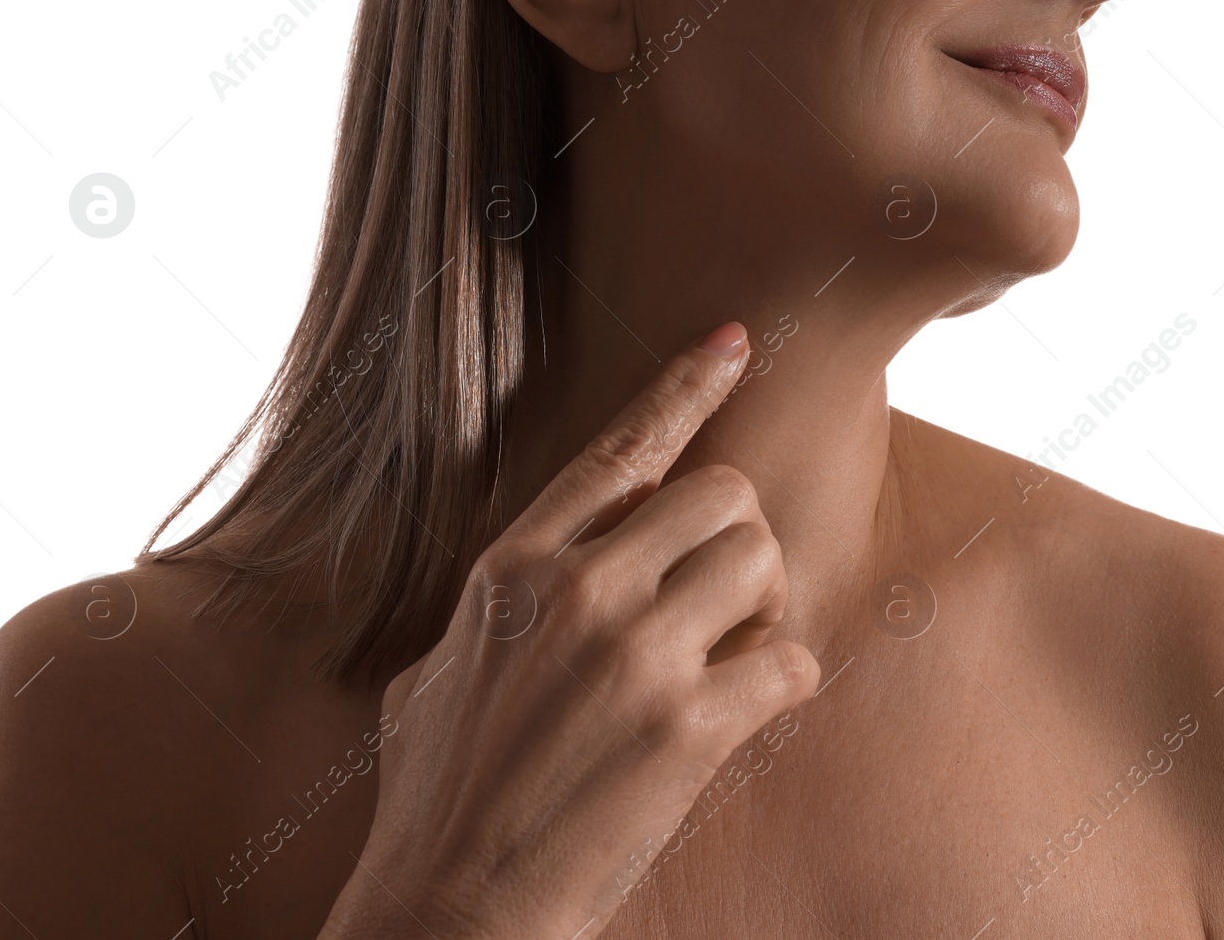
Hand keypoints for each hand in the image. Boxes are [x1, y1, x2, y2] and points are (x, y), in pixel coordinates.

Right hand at [320, 321, 820, 939]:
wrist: (451, 908)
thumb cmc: (437, 797)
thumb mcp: (433, 671)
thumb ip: (491, 608)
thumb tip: (529, 577)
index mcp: (511, 566)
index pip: (620, 448)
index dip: (687, 385)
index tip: (736, 341)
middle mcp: (575, 590)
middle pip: (721, 493)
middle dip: (735, 541)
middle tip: (720, 600)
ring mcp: (633, 655)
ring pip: (762, 561)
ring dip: (763, 606)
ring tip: (728, 654)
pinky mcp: (687, 728)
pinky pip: (790, 660)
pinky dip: (783, 682)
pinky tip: (747, 712)